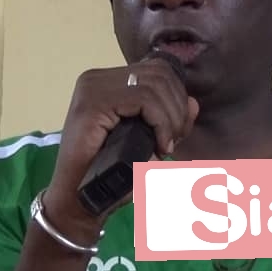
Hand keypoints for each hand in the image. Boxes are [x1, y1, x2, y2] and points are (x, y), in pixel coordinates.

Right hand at [41, 56, 199, 242]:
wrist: (78, 199)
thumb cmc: (111, 172)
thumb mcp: (149, 141)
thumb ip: (171, 119)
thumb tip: (193, 102)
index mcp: (109, 82)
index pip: (158, 71)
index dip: (177, 99)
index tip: (175, 133)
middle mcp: (98, 78)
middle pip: (160, 74)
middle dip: (177, 109)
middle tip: (171, 141)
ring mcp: (93, 87)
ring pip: (155, 85)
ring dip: (170, 118)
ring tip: (164, 145)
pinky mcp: (93, 103)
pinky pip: (144, 99)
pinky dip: (161, 122)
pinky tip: (159, 145)